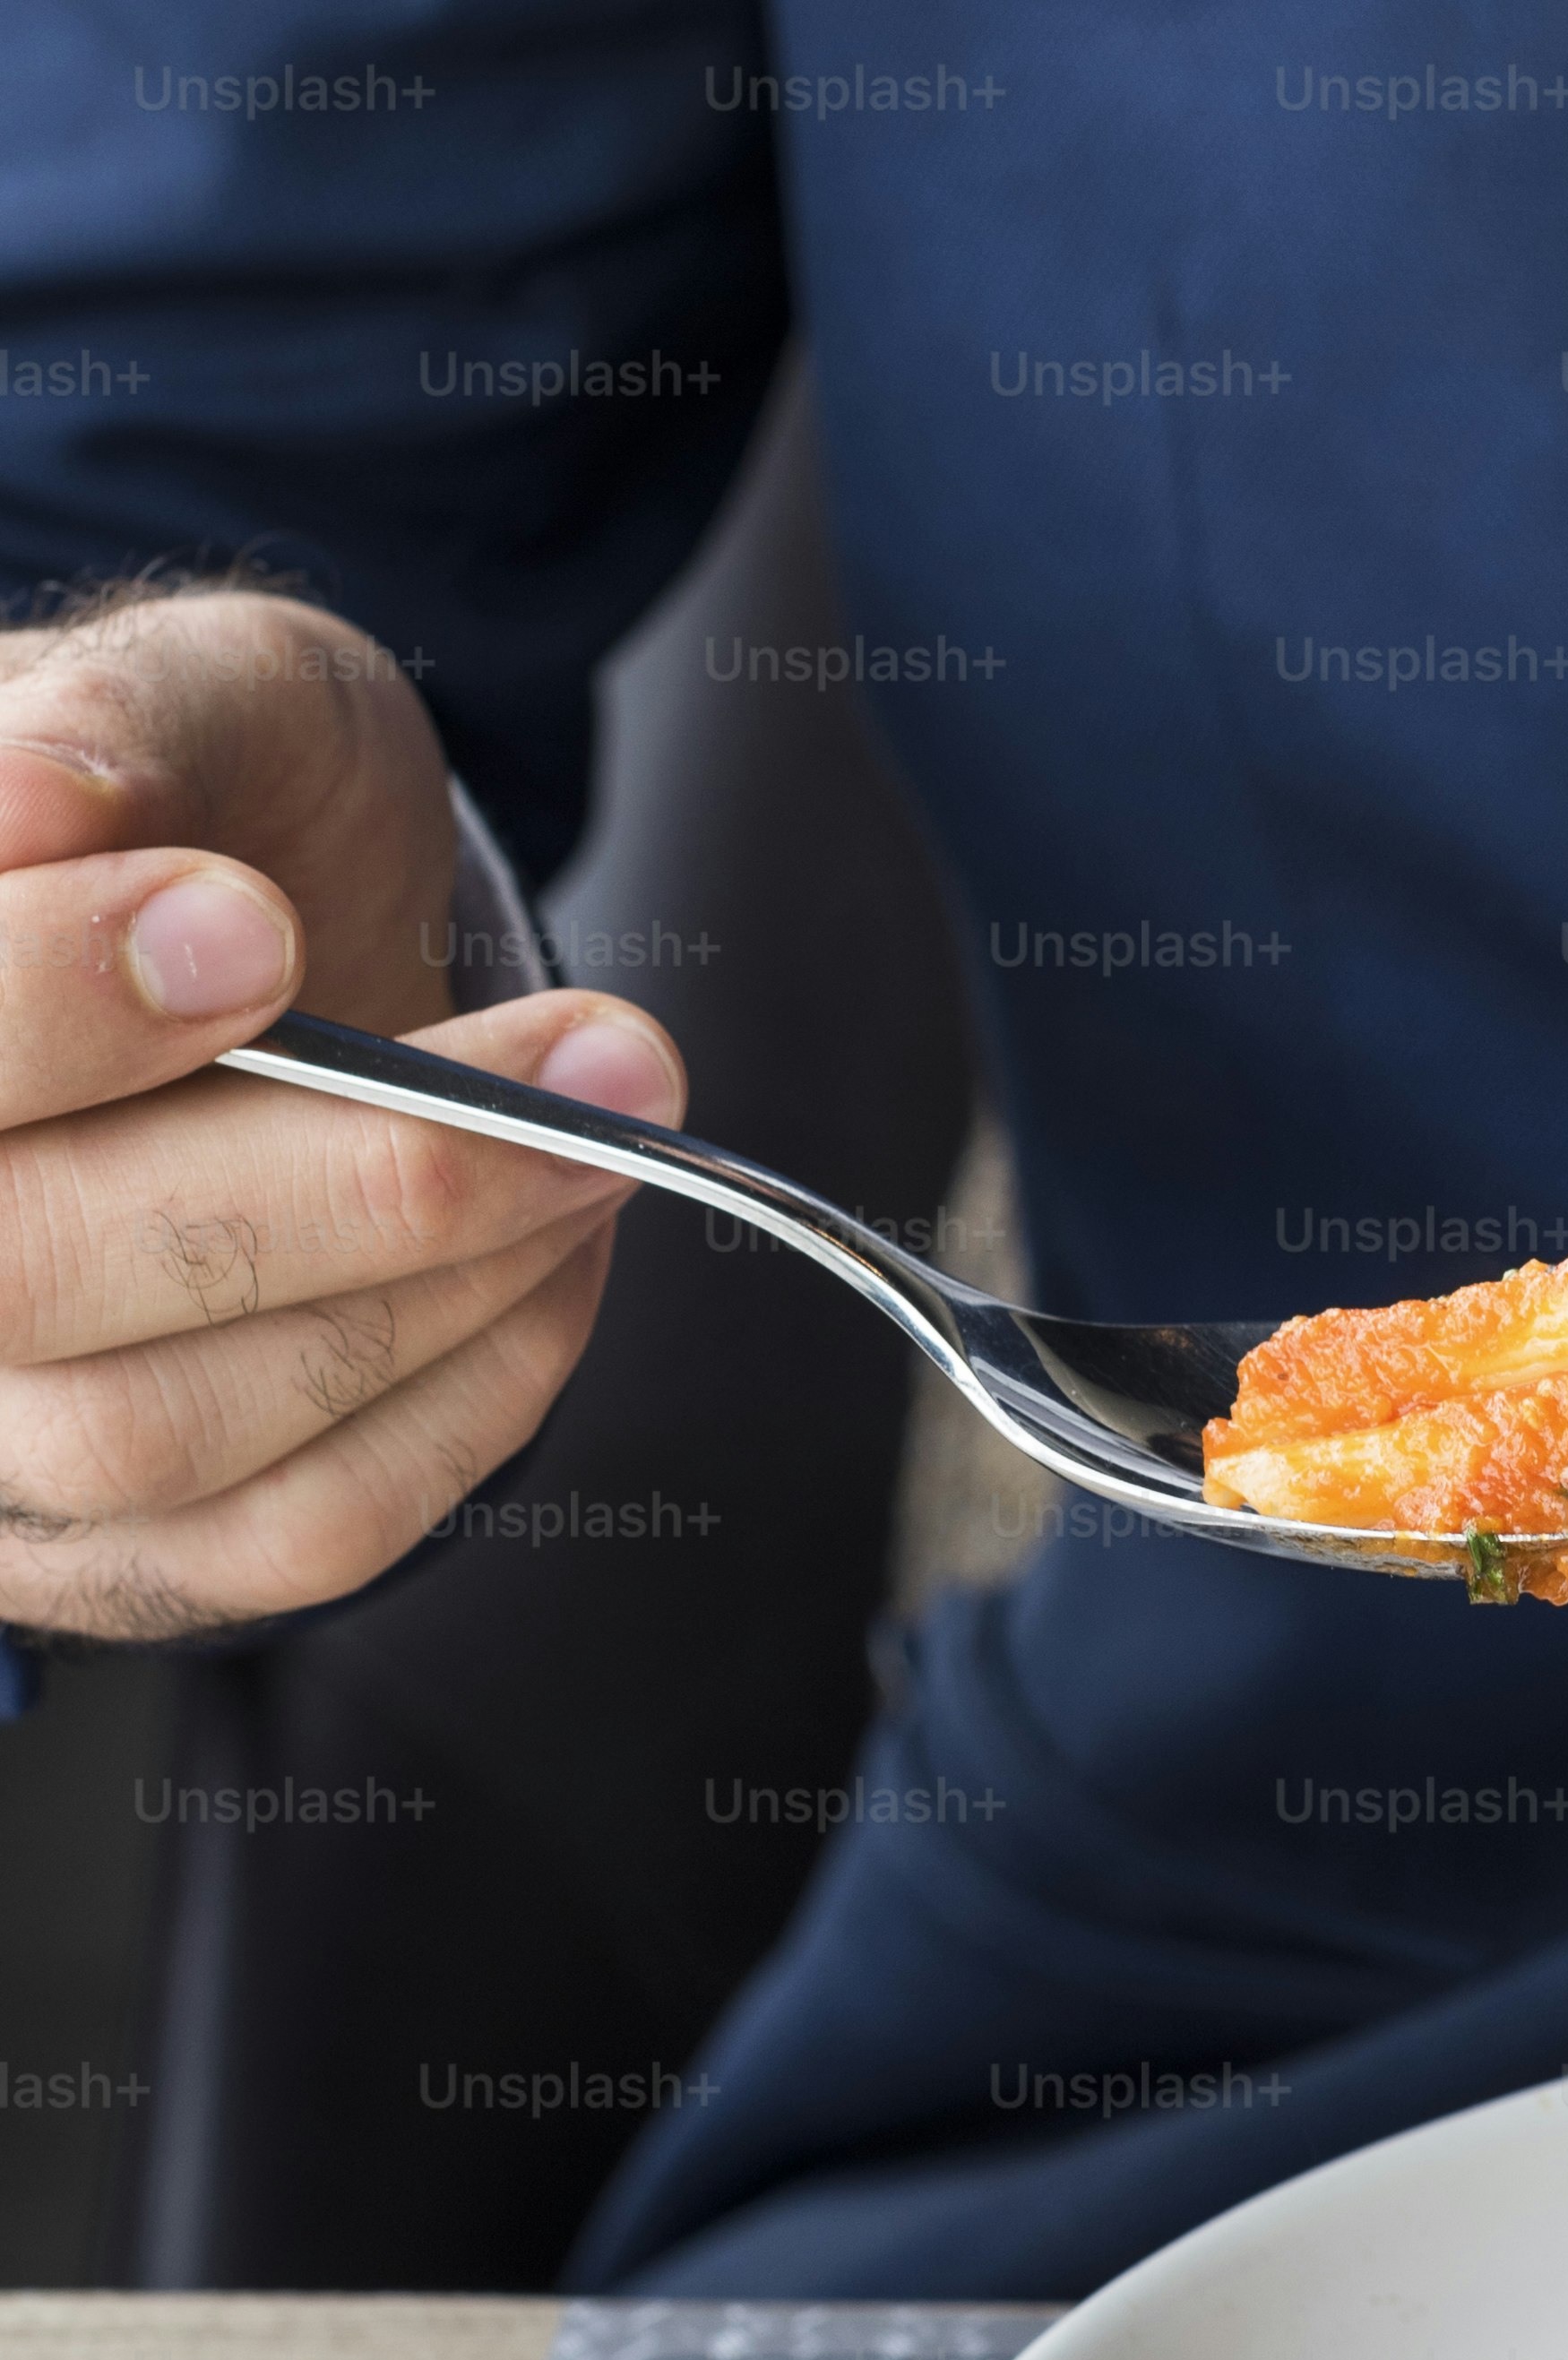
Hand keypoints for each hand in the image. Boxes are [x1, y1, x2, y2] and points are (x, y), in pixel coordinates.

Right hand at [0, 587, 684, 1644]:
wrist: (257, 921)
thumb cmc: (200, 800)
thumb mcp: (190, 695)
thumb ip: (114, 725)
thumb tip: (35, 808)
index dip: (49, 1004)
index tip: (250, 924)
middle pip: (18, 1278)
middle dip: (332, 1176)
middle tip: (597, 1061)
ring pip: (161, 1430)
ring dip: (431, 1284)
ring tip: (606, 1140)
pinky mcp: (127, 1552)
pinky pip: (297, 1529)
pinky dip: (467, 1398)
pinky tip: (559, 1256)